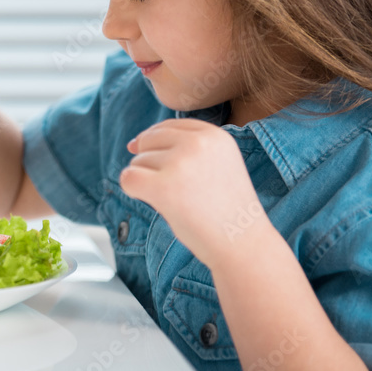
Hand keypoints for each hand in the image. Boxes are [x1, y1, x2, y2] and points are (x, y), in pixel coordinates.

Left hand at [121, 119, 271, 269]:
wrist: (243, 244)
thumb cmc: (226, 209)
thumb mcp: (218, 164)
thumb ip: (185, 148)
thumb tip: (132, 144)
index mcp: (214, 135)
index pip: (169, 126)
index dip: (156, 142)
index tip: (160, 164)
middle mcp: (197, 143)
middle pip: (150, 140)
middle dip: (150, 163)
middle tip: (170, 189)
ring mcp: (180, 163)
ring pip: (138, 161)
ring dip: (147, 181)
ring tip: (176, 202)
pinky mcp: (163, 187)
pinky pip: (128, 178)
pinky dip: (131, 190)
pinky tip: (148, 200)